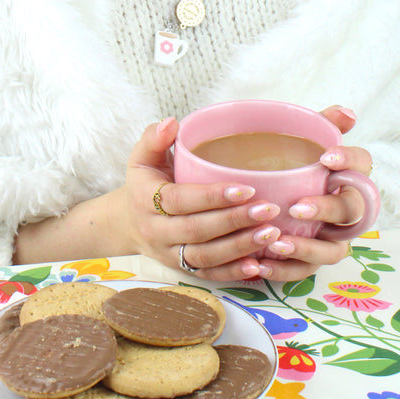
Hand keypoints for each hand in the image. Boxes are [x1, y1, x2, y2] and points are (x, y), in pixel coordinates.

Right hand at [124, 118, 283, 281]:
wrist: (128, 221)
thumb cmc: (146, 182)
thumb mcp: (142, 157)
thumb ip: (154, 138)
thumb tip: (171, 123)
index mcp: (147, 200)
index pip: (181, 200)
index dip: (212, 196)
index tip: (245, 188)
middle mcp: (157, 231)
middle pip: (197, 230)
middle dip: (234, 221)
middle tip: (268, 209)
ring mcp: (170, 254)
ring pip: (205, 256)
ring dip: (240, 247)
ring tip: (270, 233)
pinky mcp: (182, 269)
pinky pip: (208, 275)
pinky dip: (233, 273)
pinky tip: (258, 265)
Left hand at [261, 105, 373, 281]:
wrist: (272, 195)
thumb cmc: (293, 164)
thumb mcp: (302, 141)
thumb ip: (322, 125)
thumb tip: (347, 114)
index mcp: (349, 175)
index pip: (362, 165)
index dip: (349, 161)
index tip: (325, 158)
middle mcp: (348, 209)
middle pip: (350, 211)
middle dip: (325, 209)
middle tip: (297, 206)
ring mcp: (333, 237)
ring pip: (332, 249)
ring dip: (306, 248)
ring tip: (277, 243)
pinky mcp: (314, 259)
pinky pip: (306, 271)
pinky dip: (285, 270)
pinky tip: (261, 264)